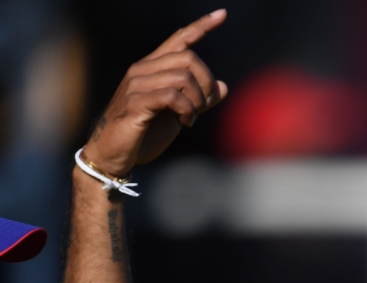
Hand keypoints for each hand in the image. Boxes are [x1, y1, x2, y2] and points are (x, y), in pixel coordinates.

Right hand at [82, 10, 228, 176]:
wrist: (115, 156)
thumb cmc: (144, 135)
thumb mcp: (177, 115)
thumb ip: (198, 100)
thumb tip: (223, 86)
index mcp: (152, 68)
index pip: (179, 40)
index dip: (201, 26)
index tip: (223, 14)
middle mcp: (142, 70)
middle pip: (188, 58)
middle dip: (206, 82)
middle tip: (205, 105)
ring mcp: (136, 85)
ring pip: (183, 77)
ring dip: (198, 100)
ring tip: (192, 117)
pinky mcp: (134, 103)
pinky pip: (172, 96)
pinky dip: (187, 109)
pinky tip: (186, 122)